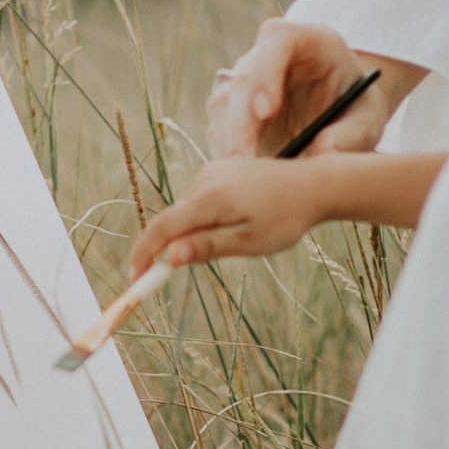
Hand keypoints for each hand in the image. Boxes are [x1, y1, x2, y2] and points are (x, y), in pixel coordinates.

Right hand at [130, 155, 332, 276]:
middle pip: (173, 220)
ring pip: (188, 212)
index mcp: (209, 198)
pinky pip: (201, 201)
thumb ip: (207, 248)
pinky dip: (206, 219)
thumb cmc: (285, 218)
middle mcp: (204, 179)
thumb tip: (170, 258)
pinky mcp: (220, 170)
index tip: (135, 278)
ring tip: (240, 238)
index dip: (143, 254)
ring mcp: (212, 171)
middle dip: (173, 248)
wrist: (314, 185)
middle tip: (195, 271)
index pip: (161, 227)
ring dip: (195, 233)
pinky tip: (240, 222)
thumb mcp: (248, 242)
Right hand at [206, 23, 420, 159]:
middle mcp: (271, 54)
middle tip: (245, 164)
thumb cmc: (360, 108)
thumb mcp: (369, 120)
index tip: (266, 112)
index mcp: (311, 41)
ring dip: (231, 142)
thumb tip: (323, 153)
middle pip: (244, 76)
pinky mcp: (234, 104)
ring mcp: (249, 77)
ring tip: (248, 180)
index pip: (278, 38)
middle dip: (240, 122)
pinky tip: (245, 178)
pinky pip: (220, 127)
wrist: (346, 110)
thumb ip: (352, 134)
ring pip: (224, 103)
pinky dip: (228, 153)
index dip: (266, 72)